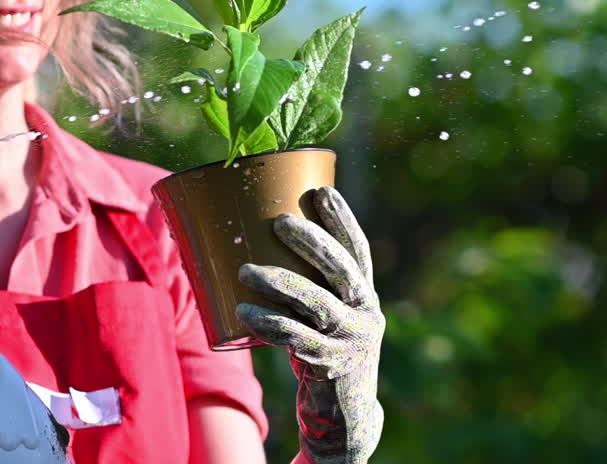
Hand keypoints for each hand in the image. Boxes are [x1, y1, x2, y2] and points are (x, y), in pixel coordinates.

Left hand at [235, 187, 383, 463]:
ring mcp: (350, 341)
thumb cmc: (321, 354)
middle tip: (279, 221)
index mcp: (363, 296)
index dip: (342, 220)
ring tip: (245, 268)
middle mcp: (364, 314)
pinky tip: (242, 312)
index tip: (321, 191)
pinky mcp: (330, 366)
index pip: (358, 251)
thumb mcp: (322, 319)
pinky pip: (296, 339)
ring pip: (317, 303)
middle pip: (342, 270)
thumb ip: (302, 288)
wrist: (343, 416)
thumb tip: (246, 248)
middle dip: (312, 242)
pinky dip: (268, 323)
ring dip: (280, 282)